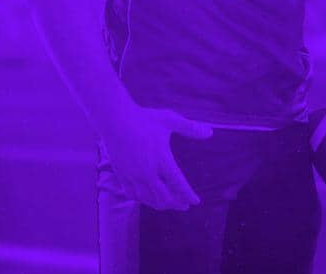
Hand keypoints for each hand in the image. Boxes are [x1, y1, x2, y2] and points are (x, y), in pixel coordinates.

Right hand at [99, 104, 213, 211]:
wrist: (115, 119)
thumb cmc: (143, 118)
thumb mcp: (169, 120)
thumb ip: (190, 128)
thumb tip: (210, 132)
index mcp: (162, 160)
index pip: (179, 184)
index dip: (188, 195)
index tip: (195, 201)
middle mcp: (148, 172)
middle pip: (164, 197)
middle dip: (176, 204)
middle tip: (184, 206)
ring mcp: (133, 175)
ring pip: (147, 198)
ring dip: (159, 204)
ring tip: (167, 205)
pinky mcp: (121, 174)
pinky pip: (132, 194)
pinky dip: (141, 199)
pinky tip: (145, 198)